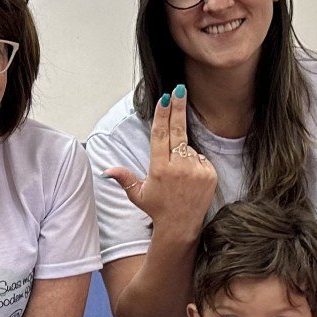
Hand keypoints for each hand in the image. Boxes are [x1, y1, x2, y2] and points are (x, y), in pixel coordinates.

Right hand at [102, 88, 216, 238]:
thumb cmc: (157, 209)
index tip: (165, 98)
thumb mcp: (137, 195)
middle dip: (178, 107)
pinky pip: (201, 159)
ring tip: (178, 175)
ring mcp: (196, 170)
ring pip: (188, 149)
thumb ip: (123, 178)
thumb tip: (106, 170)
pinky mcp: (210, 174)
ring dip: (182, 154)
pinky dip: (195, 162)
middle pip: (178, 131)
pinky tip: (189, 178)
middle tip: (179, 89)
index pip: (161, 135)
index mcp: (159, 169)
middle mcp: (178, 167)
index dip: (163, 115)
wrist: (181, 227)